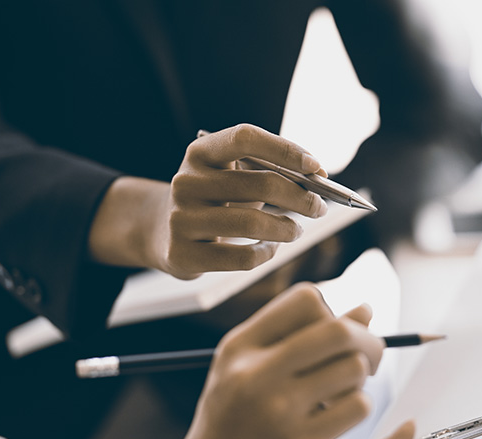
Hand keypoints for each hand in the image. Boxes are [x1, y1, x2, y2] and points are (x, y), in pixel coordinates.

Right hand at [88, 124, 327, 278]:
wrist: (162, 231)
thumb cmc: (214, 200)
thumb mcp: (230, 176)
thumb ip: (268, 172)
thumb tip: (317, 178)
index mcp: (200, 153)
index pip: (245, 137)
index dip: (284, 149)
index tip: (316, 167)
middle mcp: (186, 182)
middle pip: (259, 184)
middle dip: (300, 198)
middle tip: (319, 208)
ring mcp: (180, 219)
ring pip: (252, 223)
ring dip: (287, 228)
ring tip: (296, 230)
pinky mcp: (182, 254)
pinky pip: (241, 257)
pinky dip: (266, 253)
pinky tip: (271, 248)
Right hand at [147, 283, 385, 438]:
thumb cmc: (233, 425)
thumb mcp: (250, 372)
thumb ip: (303, 338)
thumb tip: (367, 309)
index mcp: (239, 346)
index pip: (307, 299)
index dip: (332, 314)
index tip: (332, 341)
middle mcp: (254, 370)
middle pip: (339, 330)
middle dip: (367, 341)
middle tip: (368, 361)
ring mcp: (275, 406)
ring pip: (354, 367)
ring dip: (360, 381)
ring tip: (340, 396)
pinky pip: (356, 406)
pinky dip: (358, 409)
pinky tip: (334, 421)